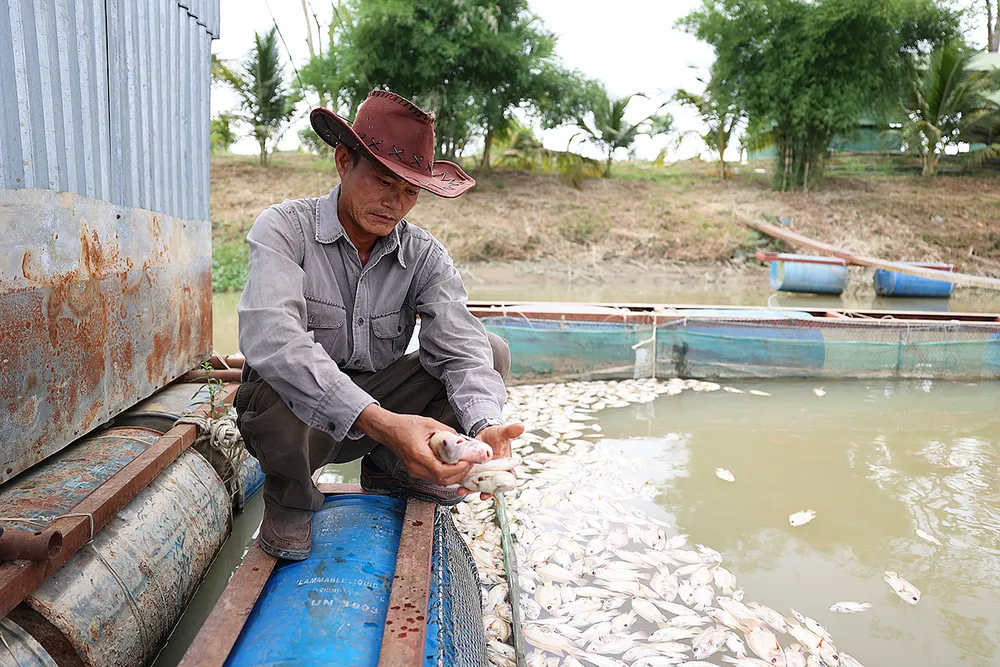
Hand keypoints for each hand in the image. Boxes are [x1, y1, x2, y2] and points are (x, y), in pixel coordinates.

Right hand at [355, 406, 471, 486]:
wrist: (388, 429)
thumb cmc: (405, 425)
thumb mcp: (430, 424)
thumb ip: (447, 433)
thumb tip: (462, 440)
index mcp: (419, 455)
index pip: (442, 471)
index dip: (458, 469)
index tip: (468, 462)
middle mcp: (416, 467)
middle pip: (442, 480)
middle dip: (459, 474)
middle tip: (469, 463)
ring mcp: (415, 471)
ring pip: (439, 481)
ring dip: (453, 475)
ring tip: (463, 463)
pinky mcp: (415, 471)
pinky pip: (433, 477)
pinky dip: (445, 473)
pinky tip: (451, 464)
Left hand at [469, 423, 524, 499]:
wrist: (482, 435)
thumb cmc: (496, 435)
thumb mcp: (502, 432)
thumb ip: (511, 431)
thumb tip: (521, 426)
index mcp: (507, 467)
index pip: (510, 480)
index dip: (506, 486)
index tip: (501, 489)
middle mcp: (495, 474)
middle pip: (493, 487)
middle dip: (487, 492)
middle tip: (482, 496)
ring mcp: (484, 475)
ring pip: (479, 486)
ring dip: (471, 491)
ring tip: (463, 491)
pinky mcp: (473, 473)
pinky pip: (469, 482)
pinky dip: (463, 485)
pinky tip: (458, 486)